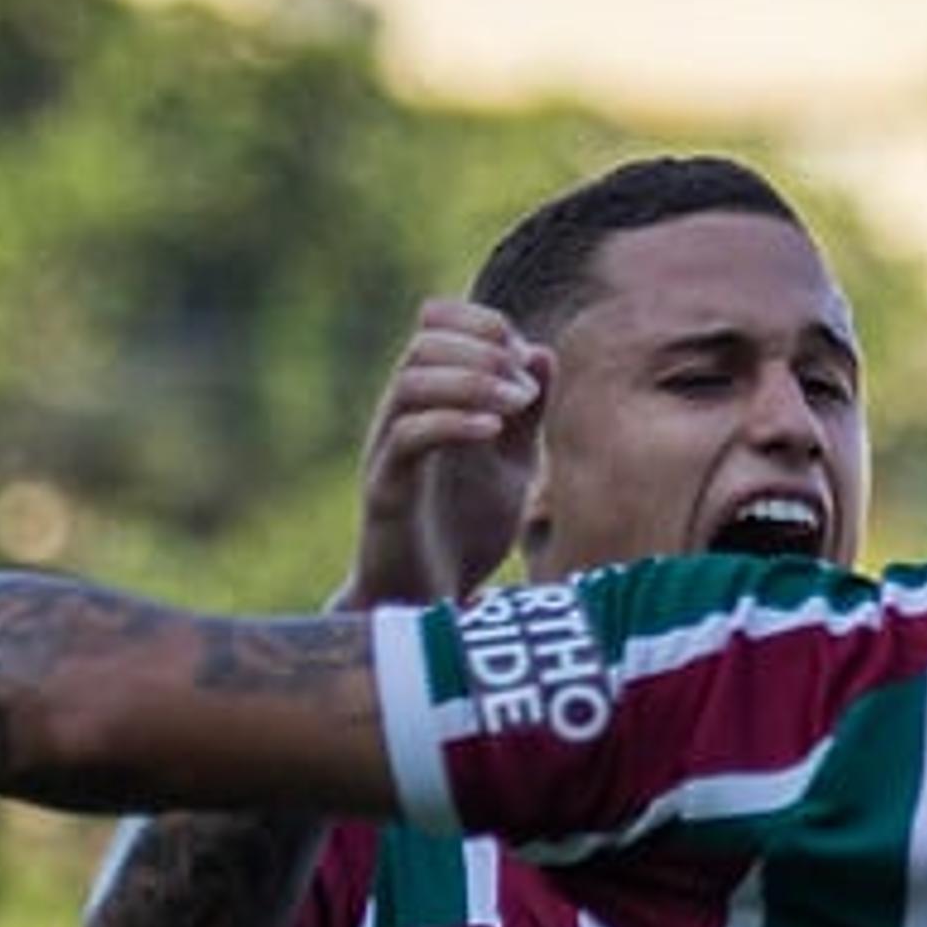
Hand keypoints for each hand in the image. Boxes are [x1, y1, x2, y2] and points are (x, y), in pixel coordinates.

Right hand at [341, 298, 547, 608]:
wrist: (430, 602)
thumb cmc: (466, 531)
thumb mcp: (512, 465)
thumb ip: (525, 415)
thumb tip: (541, 352)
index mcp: (431, 403)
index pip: (437, 325)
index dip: (483, 324)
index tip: (527, 359)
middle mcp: (402, 416)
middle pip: (423, 343)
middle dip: (482, 351)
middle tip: (525, 390)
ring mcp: (388, 450)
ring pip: (410, 382)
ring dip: (472, 381)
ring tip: (518, 404)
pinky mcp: (385, 489)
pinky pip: (407, 438)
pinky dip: (452, 422)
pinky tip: (493, 429)